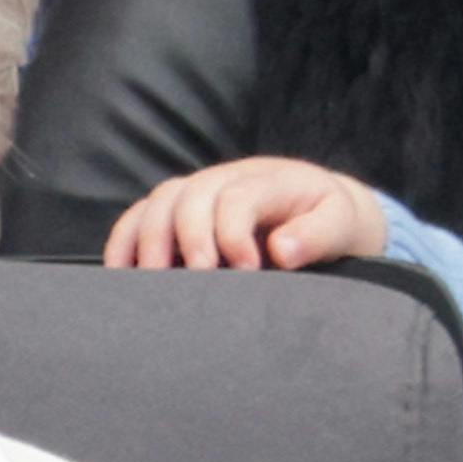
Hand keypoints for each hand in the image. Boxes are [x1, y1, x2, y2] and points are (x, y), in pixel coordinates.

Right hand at [107, 157, 386, 269]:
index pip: (238, 197)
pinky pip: (142, 215)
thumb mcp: (341, 225)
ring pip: (161, 201)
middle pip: (192, 195)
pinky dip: (126, 240)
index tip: (246, 271)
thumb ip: (317, 236)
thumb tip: (282, 250)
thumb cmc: (329, 220)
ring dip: (149, 240)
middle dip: (190, 238)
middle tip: (197, 280)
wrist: (320, 207)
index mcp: (271, 180)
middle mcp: (228, 178)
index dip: (234, 234)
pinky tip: (121, 273)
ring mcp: (200, 190)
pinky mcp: (180, 208)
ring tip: (152, 283)